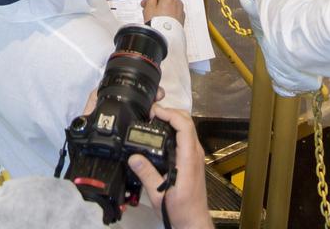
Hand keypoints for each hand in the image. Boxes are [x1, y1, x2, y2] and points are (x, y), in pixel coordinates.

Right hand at [128, 106, 212, 228]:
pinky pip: (186, 136)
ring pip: (187, 128)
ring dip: (172, 119)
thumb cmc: (180, 210)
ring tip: (154, 121)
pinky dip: (175, 129)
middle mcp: (195, 153)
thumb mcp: (159, 195)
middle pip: (187, 121)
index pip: (184, 125)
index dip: (169, 113)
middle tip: (151, 114)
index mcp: (188, 158)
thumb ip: (146, 174)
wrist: (193, 221)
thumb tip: (133, 157)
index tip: (154, 112)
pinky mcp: (193, 159)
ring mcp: (196, 155)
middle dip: (170, 112)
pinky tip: (161, 134)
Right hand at [142, 0, 184, 23]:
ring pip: (170, 4)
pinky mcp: (181, 20)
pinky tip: (158, 19)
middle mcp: (177, 3)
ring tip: (150, 13)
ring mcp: (180, 12)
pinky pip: (173, 12)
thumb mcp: (149, 8)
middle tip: (146, 4)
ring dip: (161, 6)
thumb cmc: (157, 24)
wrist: (165, 39)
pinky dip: (166, 12)